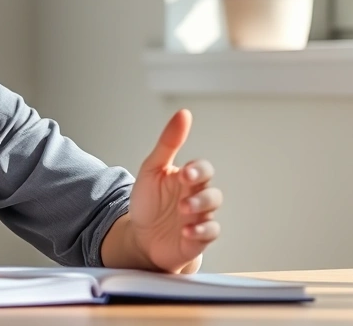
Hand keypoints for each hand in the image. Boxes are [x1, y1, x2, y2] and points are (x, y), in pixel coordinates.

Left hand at [128, 109, 221, 272]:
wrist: (139, 236)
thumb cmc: (148, 201)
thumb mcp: (152, 170)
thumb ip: (168, 143)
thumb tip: (184, 113)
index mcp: (187, 179)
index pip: (204, 169)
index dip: (198, 170)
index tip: (184, 173)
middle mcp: (197, 197)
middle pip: (213, 192)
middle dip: (201, 193)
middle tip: (184, 197)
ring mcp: (200, 218)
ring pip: (213, 212)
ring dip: (201, 210)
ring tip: (183, 211)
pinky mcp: (198, 239)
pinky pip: (210, 234)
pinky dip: (201, 232)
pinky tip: (186, 231)